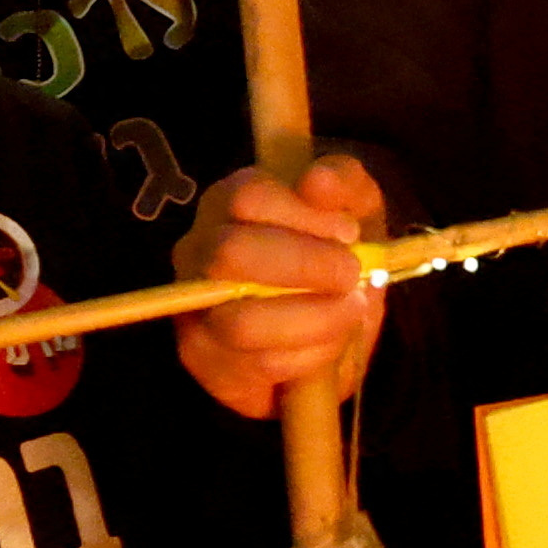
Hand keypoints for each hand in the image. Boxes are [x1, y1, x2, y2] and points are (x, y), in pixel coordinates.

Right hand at [175, 153, 386, 420]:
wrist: (333, 317)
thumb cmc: (336, 247)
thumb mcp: (354, 205)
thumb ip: (343, 181)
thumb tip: (315, 180)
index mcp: (230, 202)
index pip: (248, 197)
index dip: (304, 215)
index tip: (349, 231)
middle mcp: (198, 251)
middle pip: (231, 254)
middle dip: (304, 266)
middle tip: (350, 274)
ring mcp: (193, 309)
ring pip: (242, 322)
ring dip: (313, 319)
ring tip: (349, 310)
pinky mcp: (205, 361)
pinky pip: (255, 366)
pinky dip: (308, 356)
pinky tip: (330, 342)